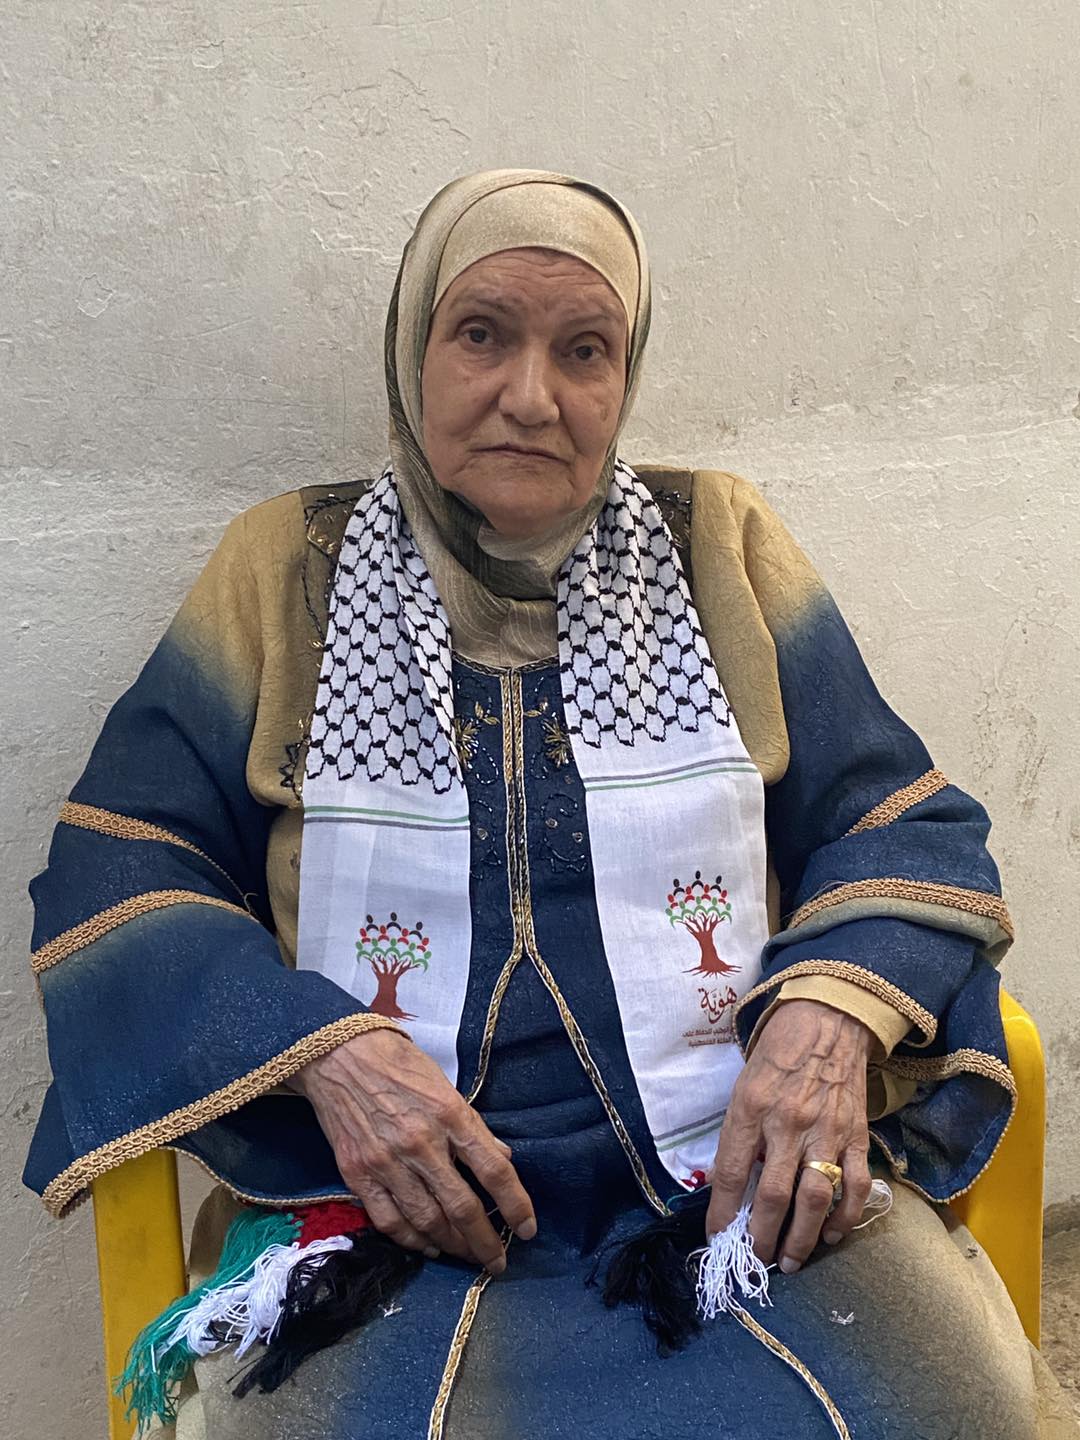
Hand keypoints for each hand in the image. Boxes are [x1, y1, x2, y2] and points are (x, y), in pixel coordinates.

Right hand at [292, 1029, 536, 1273]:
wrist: (340, 1057)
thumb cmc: (400, 1065)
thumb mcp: (447, 1086)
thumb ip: (474, 1127)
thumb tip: (502, 1159)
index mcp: (450, 1115)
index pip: (494, 1170)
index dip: (516, 1205)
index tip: (528, 1229)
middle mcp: (421, 1143)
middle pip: (462, 1207)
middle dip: (484, 1242)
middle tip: (497, 1261)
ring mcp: (387, 1162)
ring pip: (427, 1221)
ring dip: (453, 1246)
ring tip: (467, 1255)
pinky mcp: (358, 1174)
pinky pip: (389, 1221)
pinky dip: (412, 1241)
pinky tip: (428, 1245)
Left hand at [705, 999, 873, 1273]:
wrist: (828, 1021)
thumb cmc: (777, 1054)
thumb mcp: (743, 1087)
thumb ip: (740, 1134)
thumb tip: (733, 1187)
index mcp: (750, 1108)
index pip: (731, 1173)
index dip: (723, 1214)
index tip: (718, 1239)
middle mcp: (787, 1124)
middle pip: (773, 1197)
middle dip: (763, 1238)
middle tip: (758, 1262)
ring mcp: (826, 1132)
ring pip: (815, 1200)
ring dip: (802, 1239)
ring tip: (791, 1261)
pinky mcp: (857, 1136)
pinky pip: (855, 1187)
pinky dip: (845, 1218)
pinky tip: (833, 1235)